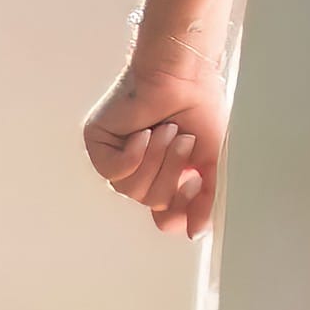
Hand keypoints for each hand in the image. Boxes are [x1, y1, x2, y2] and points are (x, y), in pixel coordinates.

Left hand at [83, 48, 230, 238]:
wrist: (185, 74)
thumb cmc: (199, 110)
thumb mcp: (211, 162)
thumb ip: (205, 199)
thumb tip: (196, 234)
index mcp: (166, 179)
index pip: (166, 218)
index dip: (182, 207)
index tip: (196, 181)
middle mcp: (140, 172)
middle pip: (152, 203)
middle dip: (173, 170)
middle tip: (185, 139)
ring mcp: (117, 158)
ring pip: (131, 190)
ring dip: (156, 158)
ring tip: (167, 129)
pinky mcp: (98, 142)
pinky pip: (113, 171)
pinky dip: (134, 154)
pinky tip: (144, 133)